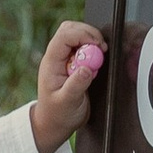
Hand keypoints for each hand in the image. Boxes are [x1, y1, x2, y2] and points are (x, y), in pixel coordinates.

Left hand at [29, 20, 104, 152]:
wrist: (55, 123)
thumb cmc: (57, 115)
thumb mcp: (67, 103)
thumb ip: (76, 85)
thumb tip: (86, 69)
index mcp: (51, 62)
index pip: (64, 36)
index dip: (83, 35)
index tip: (98, 45)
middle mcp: (56, 57)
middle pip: (70, 29)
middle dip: (89, 33)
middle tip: (102, 49)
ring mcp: (65, 58)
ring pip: (77, 35)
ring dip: (91, 41)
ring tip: (99, 58)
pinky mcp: (74, 62)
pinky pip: (83, 46)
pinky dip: (93, 50)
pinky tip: (96, 64)